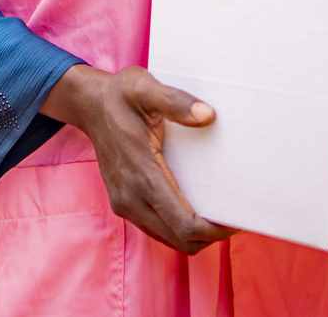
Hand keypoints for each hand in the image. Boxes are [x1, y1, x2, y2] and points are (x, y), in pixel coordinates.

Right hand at [40, 65, 236, 253]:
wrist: (89, 105)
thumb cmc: (120, 96)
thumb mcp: (145, 88)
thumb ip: (176, 101)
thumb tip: (207, 116)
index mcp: (141, 174)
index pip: (184, 224)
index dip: (215, 230)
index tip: (238, 219)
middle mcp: (131, 197)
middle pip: (181, 240)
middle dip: (211, 235)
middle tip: (236, 217)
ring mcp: (125, 203)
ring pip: (170, 239)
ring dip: (196, 235)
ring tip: (219, 215)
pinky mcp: (124, 203)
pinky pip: (159, 229)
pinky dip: (180, 228)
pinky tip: (194, 209)